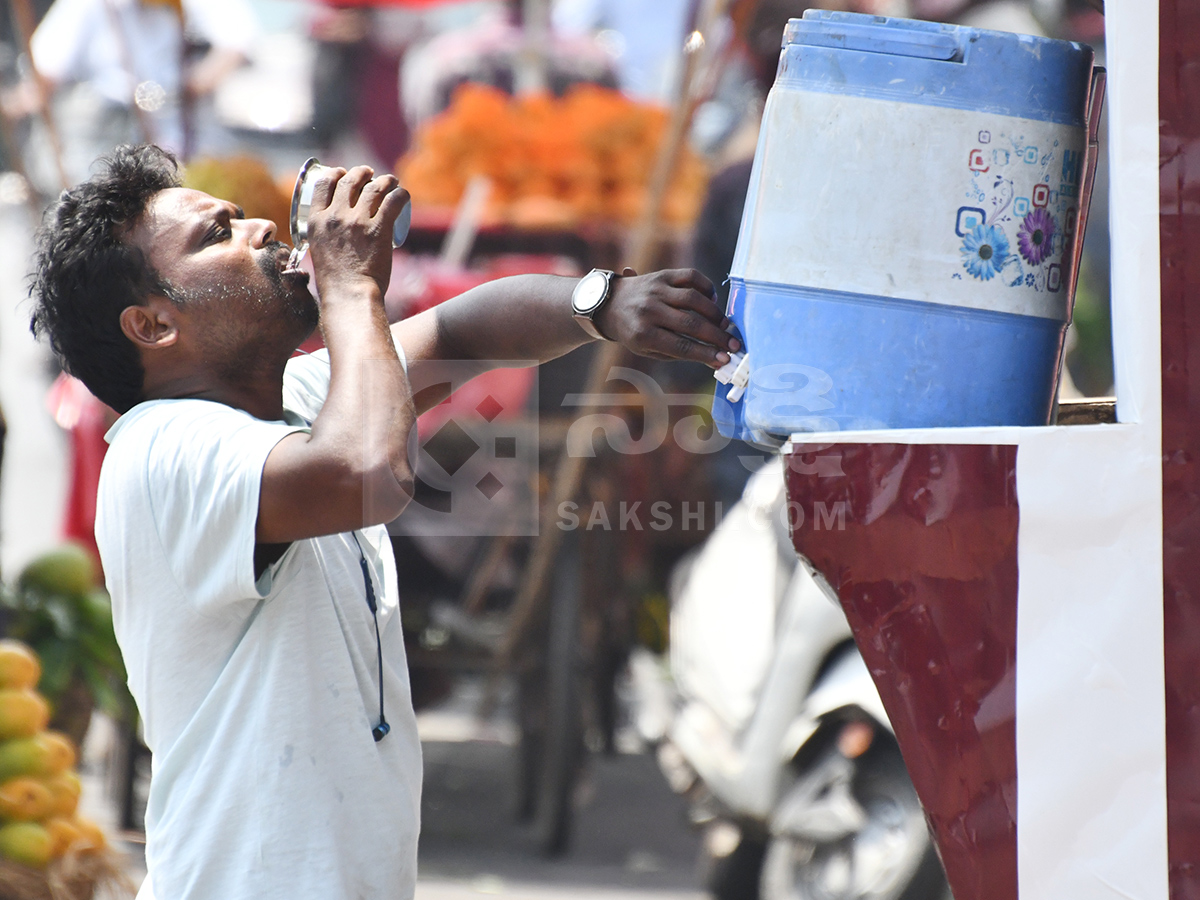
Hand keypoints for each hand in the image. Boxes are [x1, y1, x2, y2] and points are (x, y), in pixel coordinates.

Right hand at [306, 165, 409, 300]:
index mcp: (316, 221)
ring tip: (390, 181)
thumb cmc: (335, 283)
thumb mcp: (319, 252)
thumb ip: (323, 240)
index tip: (343, 173)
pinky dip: (400, 194)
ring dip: (384, 180)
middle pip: (349, 181)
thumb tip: (332, 238)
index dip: (335, 173)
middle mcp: (335, 216)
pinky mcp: (379, 229)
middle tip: (369, 174)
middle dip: (361, 172)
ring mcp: (357, 221)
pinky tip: (403, 194)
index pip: (323, 184)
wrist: (350, 295)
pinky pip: (393, 202)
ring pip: (373, 188)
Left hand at [594, 268, 739, 367]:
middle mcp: (649, 310)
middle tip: (733, 345)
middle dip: (717, 337)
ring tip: (725, 326)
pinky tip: (712, 301)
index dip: (705, 353)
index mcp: (643, 334)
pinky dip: (707, 288)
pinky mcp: (662, 275)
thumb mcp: (649, 349)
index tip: (724, 359)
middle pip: (691, 323)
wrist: (609, 304)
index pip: (681, 346)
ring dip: (715, 314)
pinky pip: (691, 277)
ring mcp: (656, 289)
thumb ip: (680, 353)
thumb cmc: (634, 332)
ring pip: (694, 299)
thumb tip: (714, 359)